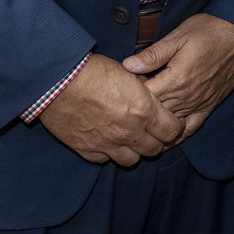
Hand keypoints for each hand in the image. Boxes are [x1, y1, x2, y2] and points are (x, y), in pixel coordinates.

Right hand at [37, 54, 183, 165]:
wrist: (58, 81)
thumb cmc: (94, 72)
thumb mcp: (129, 74)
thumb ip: (144, 90)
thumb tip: (150, 95)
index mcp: (144, 112)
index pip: (172, 132)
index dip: (174, 129)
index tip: (171, 124)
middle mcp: (128, 132)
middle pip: (154, 150)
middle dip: (157, 142)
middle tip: (153, 133)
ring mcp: (107, 144)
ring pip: (131, 160)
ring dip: (134, 151)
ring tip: (131, 140)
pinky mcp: (86, 149)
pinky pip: (104, 160)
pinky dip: (109, 153)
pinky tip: (108, 142)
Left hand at [121, 13, 233, 138]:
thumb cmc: (209, 30)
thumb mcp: (178, 36)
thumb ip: (152, 55)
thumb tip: (127, 66)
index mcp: (176, 80)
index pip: (143, 97)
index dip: (129, 95)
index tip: (121, 89)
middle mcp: (187, 97)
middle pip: (154, 113)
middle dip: (138, 111)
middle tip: (126, 106)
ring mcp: (198, 104)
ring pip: (169, 123)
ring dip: (153, 124)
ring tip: (138, 121)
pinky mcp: (209, 106)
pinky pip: (190, 128)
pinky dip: (176, 135)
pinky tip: (164, 137)